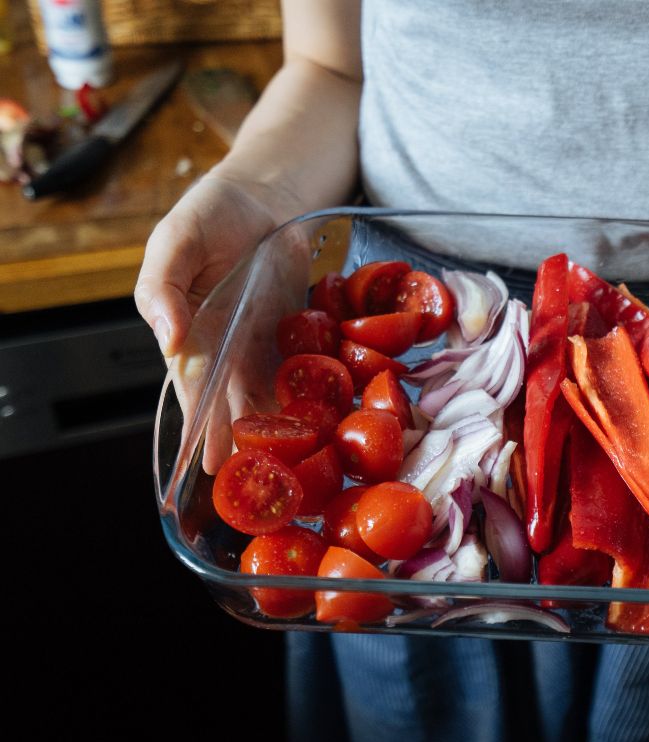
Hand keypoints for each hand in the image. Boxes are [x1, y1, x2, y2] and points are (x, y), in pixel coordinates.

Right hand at [136, 171, 298, 474]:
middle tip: (263, 486)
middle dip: (250, 446)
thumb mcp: (176, 239)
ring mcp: (267, 347)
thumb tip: (168, 336)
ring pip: (275, 398)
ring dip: (286, 432)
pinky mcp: (302, 337)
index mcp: (191, 337)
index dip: (204, 428)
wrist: (265, 196)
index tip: (212, 465)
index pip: (195, 391)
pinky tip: (334, 425)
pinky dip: (321, 398)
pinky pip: (311, 373)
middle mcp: (228, 352)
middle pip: (237, 407)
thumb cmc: (210, 215)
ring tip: (299, 470)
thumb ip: (163, 285)